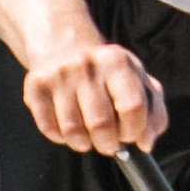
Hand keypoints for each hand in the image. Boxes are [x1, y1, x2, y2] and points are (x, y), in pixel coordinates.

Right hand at [21, 39, 168, 154]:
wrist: (64, 45)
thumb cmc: (107, 71)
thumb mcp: (138, 80)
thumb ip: (153, 112)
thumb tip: (146, 143)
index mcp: (117, 61)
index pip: (132, 108)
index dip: (134, 131)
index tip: (130, 135)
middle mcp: (86, 65)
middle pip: (101, 125)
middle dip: (108, 144)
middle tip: (109, 142)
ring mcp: (58, 75)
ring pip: (73, 132)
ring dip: (85, 144)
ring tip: (89, 136)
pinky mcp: (36, 87)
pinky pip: (49, 129)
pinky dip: (61, 138)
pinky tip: (69, 127)